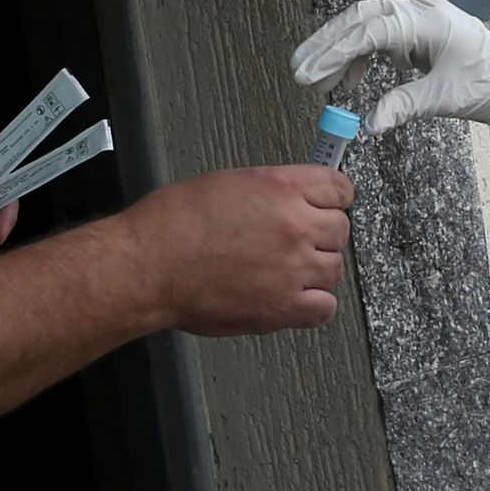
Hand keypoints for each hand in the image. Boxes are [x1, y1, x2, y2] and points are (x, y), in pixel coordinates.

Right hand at [121, 165, 352, 335]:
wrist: (149, 266)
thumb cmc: (173, 224)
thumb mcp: (228, 183)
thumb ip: (271, 191)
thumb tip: (292, 200)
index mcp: (281, 187)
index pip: (339, 189)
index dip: (333, 198)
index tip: (328, 206)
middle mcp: (294, 225)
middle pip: (340, 229)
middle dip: (321, 234)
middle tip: (298, 240)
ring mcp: (292, 268)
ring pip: (334, 268)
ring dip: (316, 269)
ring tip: (287, 270)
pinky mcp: (283, 307)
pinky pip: (325, 307)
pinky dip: (314, 304)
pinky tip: (294, 297)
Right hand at [291, 0, 489, 147]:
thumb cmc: (488, 85)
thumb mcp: (443, 98)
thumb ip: (403, 107)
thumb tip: (368, 125)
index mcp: (427, 21)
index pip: (369, 31)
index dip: (335, 53)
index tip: (310, 74)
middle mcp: (419, 12)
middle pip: (359, 19)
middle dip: (326, 44)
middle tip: (298, 70)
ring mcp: (417, 21)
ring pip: (365, 26)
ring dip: (339, 52)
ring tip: (318, 82)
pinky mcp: (417, 34)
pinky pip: (377, 40)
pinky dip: (358, 59)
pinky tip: (350, 83)